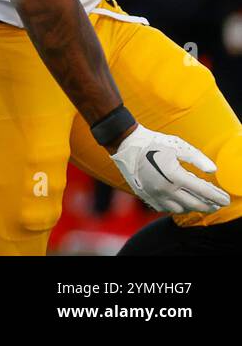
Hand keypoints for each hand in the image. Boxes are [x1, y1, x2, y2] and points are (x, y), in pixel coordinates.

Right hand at [110, 124, 230, 214]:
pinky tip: (180, 201)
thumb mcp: (178, 145)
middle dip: (209, 206)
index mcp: (175, 175)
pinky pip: (165, 208)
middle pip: (195, 204)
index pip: (203, 191)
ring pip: (180, 209)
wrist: (125, 144)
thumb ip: (197, 159)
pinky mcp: (147, 196)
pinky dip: (176, 207)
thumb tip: (213, 171)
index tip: (226, 200)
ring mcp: (155, 194)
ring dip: (193, 208)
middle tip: (217, 204)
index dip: (217, 197)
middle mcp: (166, 188)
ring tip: (199, 203)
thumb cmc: (153, 142)